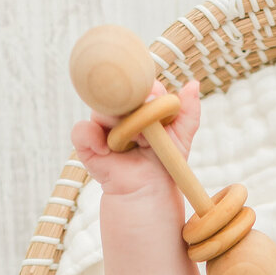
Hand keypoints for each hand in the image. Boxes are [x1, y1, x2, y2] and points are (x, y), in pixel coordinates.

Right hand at [70, 77, 200, 199]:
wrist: (150, 190)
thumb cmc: (165, 162)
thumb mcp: (181, 136)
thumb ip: (189, 112)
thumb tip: (193, 84)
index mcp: (139, 105)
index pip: (139, 85)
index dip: (148, 95)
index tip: (157, 111)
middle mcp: (119, 112)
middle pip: (117, 93)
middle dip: (133, 109)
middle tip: (146, 132)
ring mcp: (102, 126)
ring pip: (101, 109)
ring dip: (118, 125)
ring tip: (133, 142)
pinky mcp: (87, 144)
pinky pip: (81, 130)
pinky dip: (91, 137)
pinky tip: (106, 150)